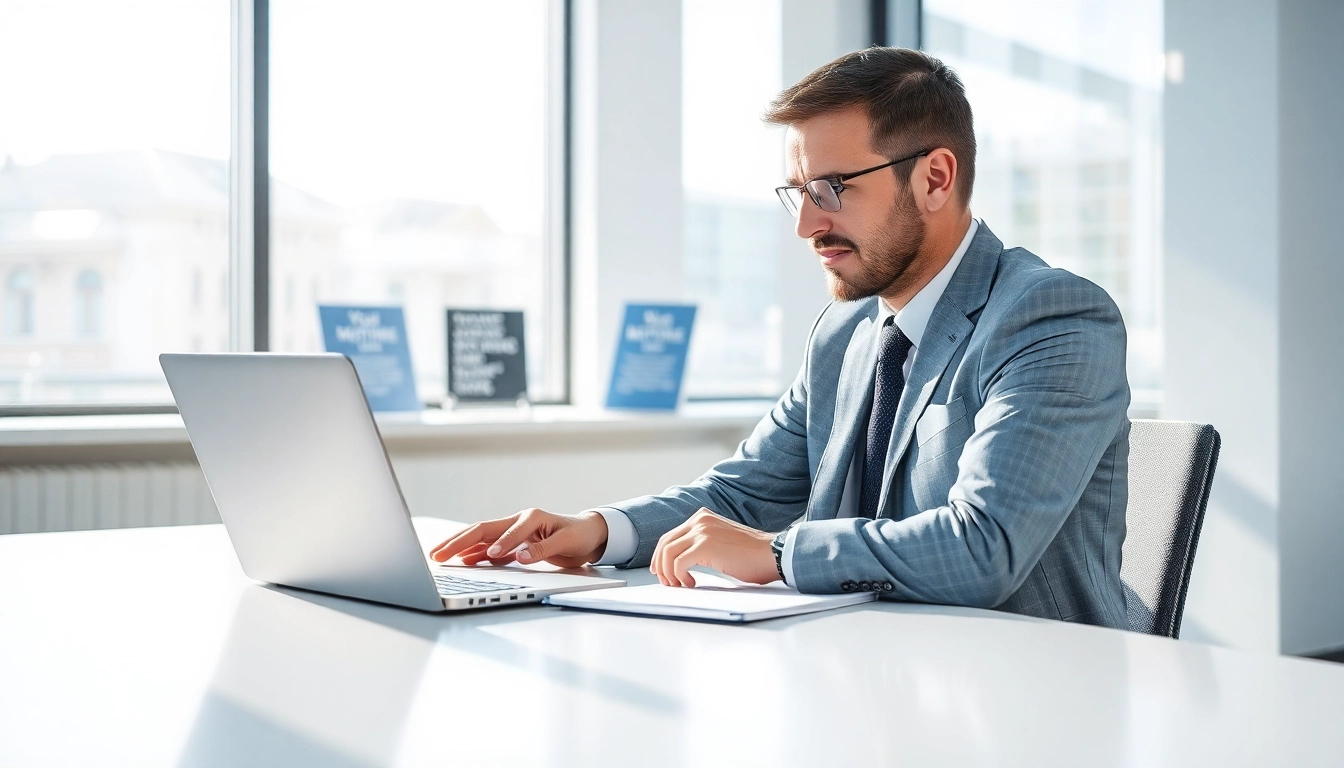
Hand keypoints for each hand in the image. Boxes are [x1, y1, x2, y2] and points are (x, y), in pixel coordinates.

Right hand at [428, 508, 608, 568]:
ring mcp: (513, 531)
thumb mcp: (567, 542)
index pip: (510, 530)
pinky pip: (488, 548)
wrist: (588, 534)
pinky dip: (474, 554)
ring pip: (480, 538)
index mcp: (531, 517)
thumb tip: (521, 557)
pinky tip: (462, 561)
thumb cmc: (579, 535)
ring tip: (439, 556)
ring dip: (459, 547)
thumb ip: (543, 549)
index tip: (489, 556)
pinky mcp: (513, 543)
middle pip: (482, 530)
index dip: (500, 544)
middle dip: (459, 542)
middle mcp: (518, 521)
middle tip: (438, 554)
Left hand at [651, 508, 777, 587]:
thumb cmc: (753, 554)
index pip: (671, 535)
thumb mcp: (722, 541)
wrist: (773, 554)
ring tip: (679, 585)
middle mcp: (700, 520)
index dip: (661, 555)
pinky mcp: (705, 545)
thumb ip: (703, 543)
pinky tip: (691, 583)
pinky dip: (680, 576)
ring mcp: (702, 531)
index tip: (661, 571)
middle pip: (665, 543)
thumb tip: (681, 561)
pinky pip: (678, 563)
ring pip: (668, 553)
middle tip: (666, 581)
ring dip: (668, 573)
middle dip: (660, 565)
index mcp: (703, 517)